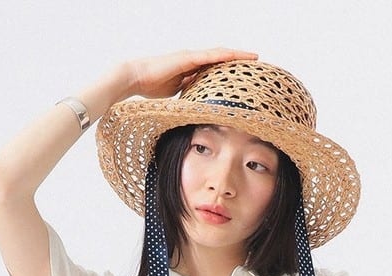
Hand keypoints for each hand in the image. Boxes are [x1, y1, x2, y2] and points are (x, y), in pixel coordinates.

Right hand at [124, 47, 259, 100]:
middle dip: (238, 60)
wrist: (136, 77)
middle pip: (220, 59)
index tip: (245, 74)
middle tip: (255, 62)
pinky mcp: (187, 58)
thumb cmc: (151, 87)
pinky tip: (237, 56)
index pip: (215, 68)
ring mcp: (191, 57)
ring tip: (253, 57)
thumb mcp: (176, 94)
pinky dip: (224, 56)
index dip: (230, 69)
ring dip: (236, 55)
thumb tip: (198, 105)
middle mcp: (193, 60)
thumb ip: (188, 95)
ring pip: (219, 54)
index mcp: (190, 69)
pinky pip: (210, 56)